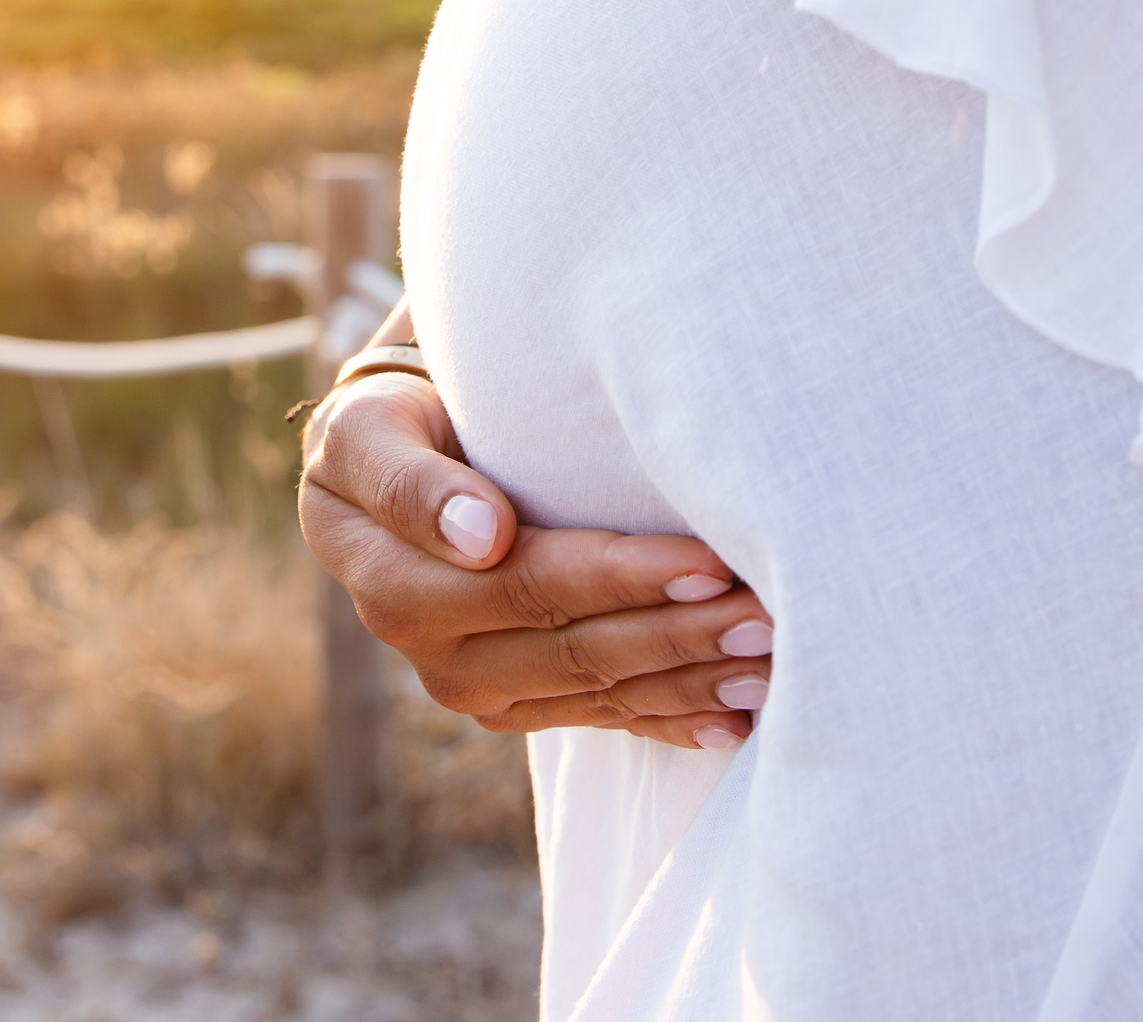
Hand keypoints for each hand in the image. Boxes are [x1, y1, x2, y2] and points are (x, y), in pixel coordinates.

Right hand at [298, 310, 772, 749]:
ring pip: (595, 688)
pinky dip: (670, 716)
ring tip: (771, 662)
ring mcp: (469, 684)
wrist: (387, 466)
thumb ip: (411, 480)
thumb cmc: (393, 424)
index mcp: (384, 572)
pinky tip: (734, 719)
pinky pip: (598, 716)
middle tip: (767, 614)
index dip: (620, 575)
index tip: (708, 561)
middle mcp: (423, 645)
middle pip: (571, 644)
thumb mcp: (371, 428)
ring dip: (688, 679)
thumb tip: (484, 537)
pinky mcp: (509, 704)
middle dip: (677, 632)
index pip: (522, 578)